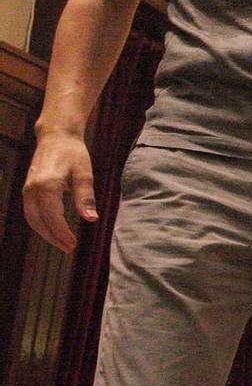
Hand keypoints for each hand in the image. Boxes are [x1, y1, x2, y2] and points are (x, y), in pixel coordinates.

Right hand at [23, 130, 96, 252]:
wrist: (55, 137)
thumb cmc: (73, 154)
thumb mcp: (84, 174)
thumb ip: (85, 197)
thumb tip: (90, 219)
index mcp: (47, 186)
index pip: (52, 217)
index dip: (62, 233)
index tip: (73, 244)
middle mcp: (32, 189)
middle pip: (38, 222)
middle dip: (52, 237)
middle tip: (68, 248)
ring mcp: (27, 189)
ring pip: (31, 219)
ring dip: (45, 233)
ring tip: (62, 243)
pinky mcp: (27, 189)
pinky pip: (30, 212)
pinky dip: (40, 223)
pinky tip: (53, 229)